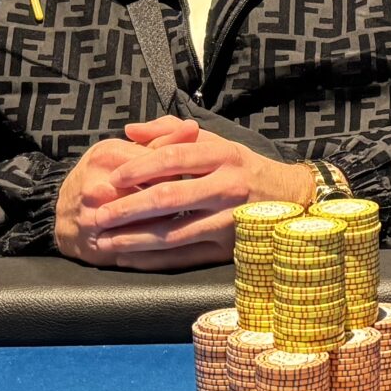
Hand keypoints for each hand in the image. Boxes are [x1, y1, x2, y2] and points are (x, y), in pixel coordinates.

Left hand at [52, 122, 308, 271]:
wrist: (294, 199)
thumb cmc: (244, 167)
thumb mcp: (217, 141)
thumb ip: (171, 131)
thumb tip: (131, 131)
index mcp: (223, 155)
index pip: (173, 158)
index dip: (138, 168)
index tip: (109, 179)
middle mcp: (228, 186)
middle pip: (169, 197)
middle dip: (127, 208)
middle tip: (95, 215)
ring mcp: (230, 220)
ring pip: (174, 232)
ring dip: (133, 238)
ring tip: (103, 241)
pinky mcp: (230, 247)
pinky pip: (184, 257)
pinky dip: (153, 259)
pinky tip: (128, 258)